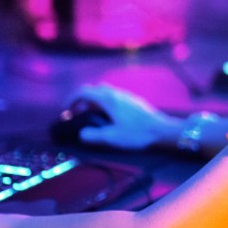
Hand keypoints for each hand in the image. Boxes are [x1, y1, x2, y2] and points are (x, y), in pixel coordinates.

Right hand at [67, 83, 181, 150]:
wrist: (161, 129)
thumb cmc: (136, 133)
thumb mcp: (112, 138)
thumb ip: (93, 136)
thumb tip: (81, 134)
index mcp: (107, 99)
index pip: (83, 91)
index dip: (70, 99)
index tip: (65, 110)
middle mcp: (115, 92)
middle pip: (92, 89)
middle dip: (81, 100)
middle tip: (78, 115)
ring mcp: (125, 95)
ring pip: (103, 91)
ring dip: (93, 101)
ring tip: (92, 116)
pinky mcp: (132, 100)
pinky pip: (112, 95)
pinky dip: (103, 102)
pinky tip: (108, 117)